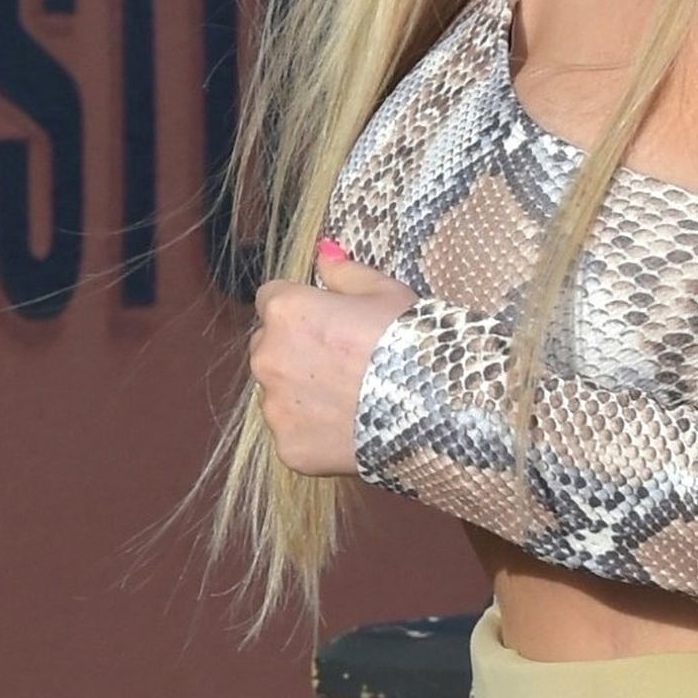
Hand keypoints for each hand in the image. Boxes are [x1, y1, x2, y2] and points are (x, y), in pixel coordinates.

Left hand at [250, 243, 418, 476]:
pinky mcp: (286, 446)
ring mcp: (275, 406)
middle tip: (340, 359)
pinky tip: (346, 424)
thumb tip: (322, 251)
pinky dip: (312, 429)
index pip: (271, 298)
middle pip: (268, 345)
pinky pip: (292, 432)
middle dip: (294, 348)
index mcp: (287, 311)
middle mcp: (268, 356)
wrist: (429, 405)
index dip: (302, 307)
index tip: (327, 318)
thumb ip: (343, 271)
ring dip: (300, 390)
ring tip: (347, 395)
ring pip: (277, 391)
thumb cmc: (407, 338)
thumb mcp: (383, 290)